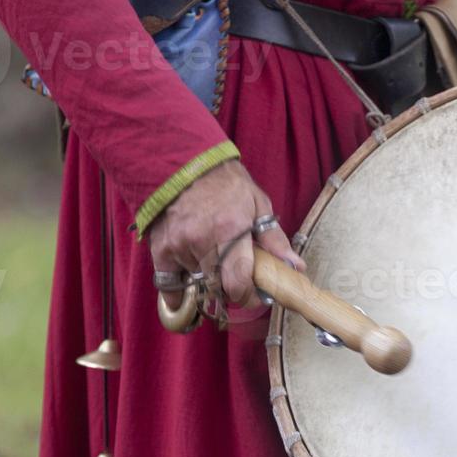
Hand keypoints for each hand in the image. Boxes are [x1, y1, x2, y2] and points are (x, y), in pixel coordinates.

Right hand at [148, 160, 304, 310]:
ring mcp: (179, 246)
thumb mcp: (257, 203)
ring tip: (214, 258)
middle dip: (231, 288)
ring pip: (198, 282)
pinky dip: (179, 288)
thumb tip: (296, 266)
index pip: (238, 282)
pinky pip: (169, 283)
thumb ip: (274, 239)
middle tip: (237, 278)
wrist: (182, 162)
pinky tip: (188, 284)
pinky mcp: (160, 248)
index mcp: (230, 230)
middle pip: (218, 286)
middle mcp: (202, 241)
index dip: (248, 295)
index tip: (255, 293)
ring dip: (208, 278)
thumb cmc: (225, 182)